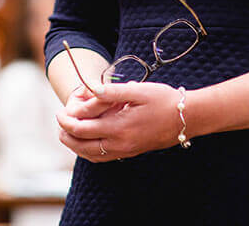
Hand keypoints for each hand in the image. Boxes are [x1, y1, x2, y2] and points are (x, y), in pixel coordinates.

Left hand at [56, 82, 182, 161]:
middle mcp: (121, 144)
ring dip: (76, 146)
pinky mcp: (131, 152)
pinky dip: (90, 152)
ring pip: (92, 155)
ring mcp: (127, 150)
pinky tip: (87, 141)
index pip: (82, 129)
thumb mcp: (137, 90)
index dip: (67, 121)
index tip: (61, 111)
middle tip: (59, 123)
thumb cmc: (163, 99)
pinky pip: (104, 158)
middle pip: (83, 146)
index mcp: (120, 127)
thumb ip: (111, 92)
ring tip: (67, 133)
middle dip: (66, 134)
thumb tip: (90, 90)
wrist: (188, 118)